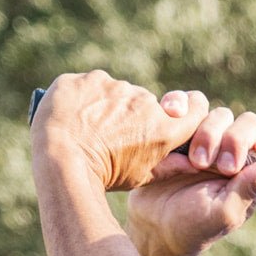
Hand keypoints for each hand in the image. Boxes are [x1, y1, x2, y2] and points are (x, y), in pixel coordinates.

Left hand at [31, 71, 213, 191]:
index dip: (186, 113)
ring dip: (109, 106)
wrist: (63, 160)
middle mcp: (145, 102)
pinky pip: (92, 85)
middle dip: (135, 116)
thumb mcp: (142, 177)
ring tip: (90, 129)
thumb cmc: (105, 175)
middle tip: (113, 137)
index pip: (193, 110)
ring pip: (118, 93)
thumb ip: (170, 166)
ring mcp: (117, 86)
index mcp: (163, 128)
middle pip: (146, 105)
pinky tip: (75, 116)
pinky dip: (86, 97)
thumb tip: (193, 164)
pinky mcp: (90, 78)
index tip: (174, 119)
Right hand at [127, 95, 255, 255]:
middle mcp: (234, 149)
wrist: (152, 225)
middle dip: (235, 141)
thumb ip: (251, 189)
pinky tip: (173, 115)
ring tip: (193, 163)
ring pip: (218, 112)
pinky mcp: (180, 127)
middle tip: (221, 168)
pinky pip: (185, 102)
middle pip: (248, 122)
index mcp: (254, 170)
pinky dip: (179, 103)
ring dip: (207, 134)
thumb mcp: (224, 213)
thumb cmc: (194, 226)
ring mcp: (207, 135)